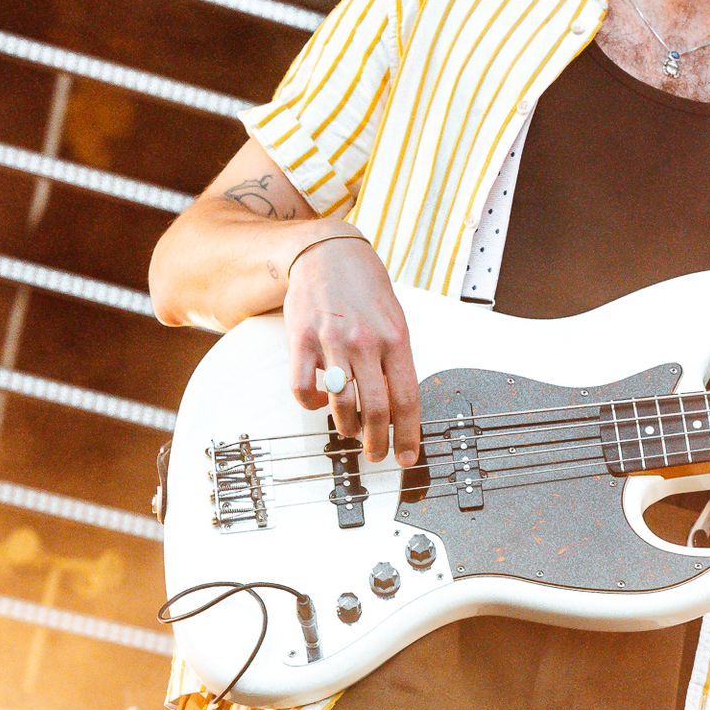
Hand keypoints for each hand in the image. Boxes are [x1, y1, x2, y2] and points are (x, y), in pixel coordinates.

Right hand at [282, 233, 421, 465]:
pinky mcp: (301, 339)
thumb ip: (396, 362)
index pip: (407, 400)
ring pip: (341, 404)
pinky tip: (318, 402)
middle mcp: (366, 341)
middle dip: (376, 442)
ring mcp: (332, 340)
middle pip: (376, 409)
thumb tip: (398, 409)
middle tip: (375, 454)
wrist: (329, 252)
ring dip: (346, 427)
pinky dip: (310, 404)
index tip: (406, 456)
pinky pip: (302, 387)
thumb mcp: (394, 322)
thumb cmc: (365, 290)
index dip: (408, 436)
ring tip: (349, 431)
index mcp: (396, 339)